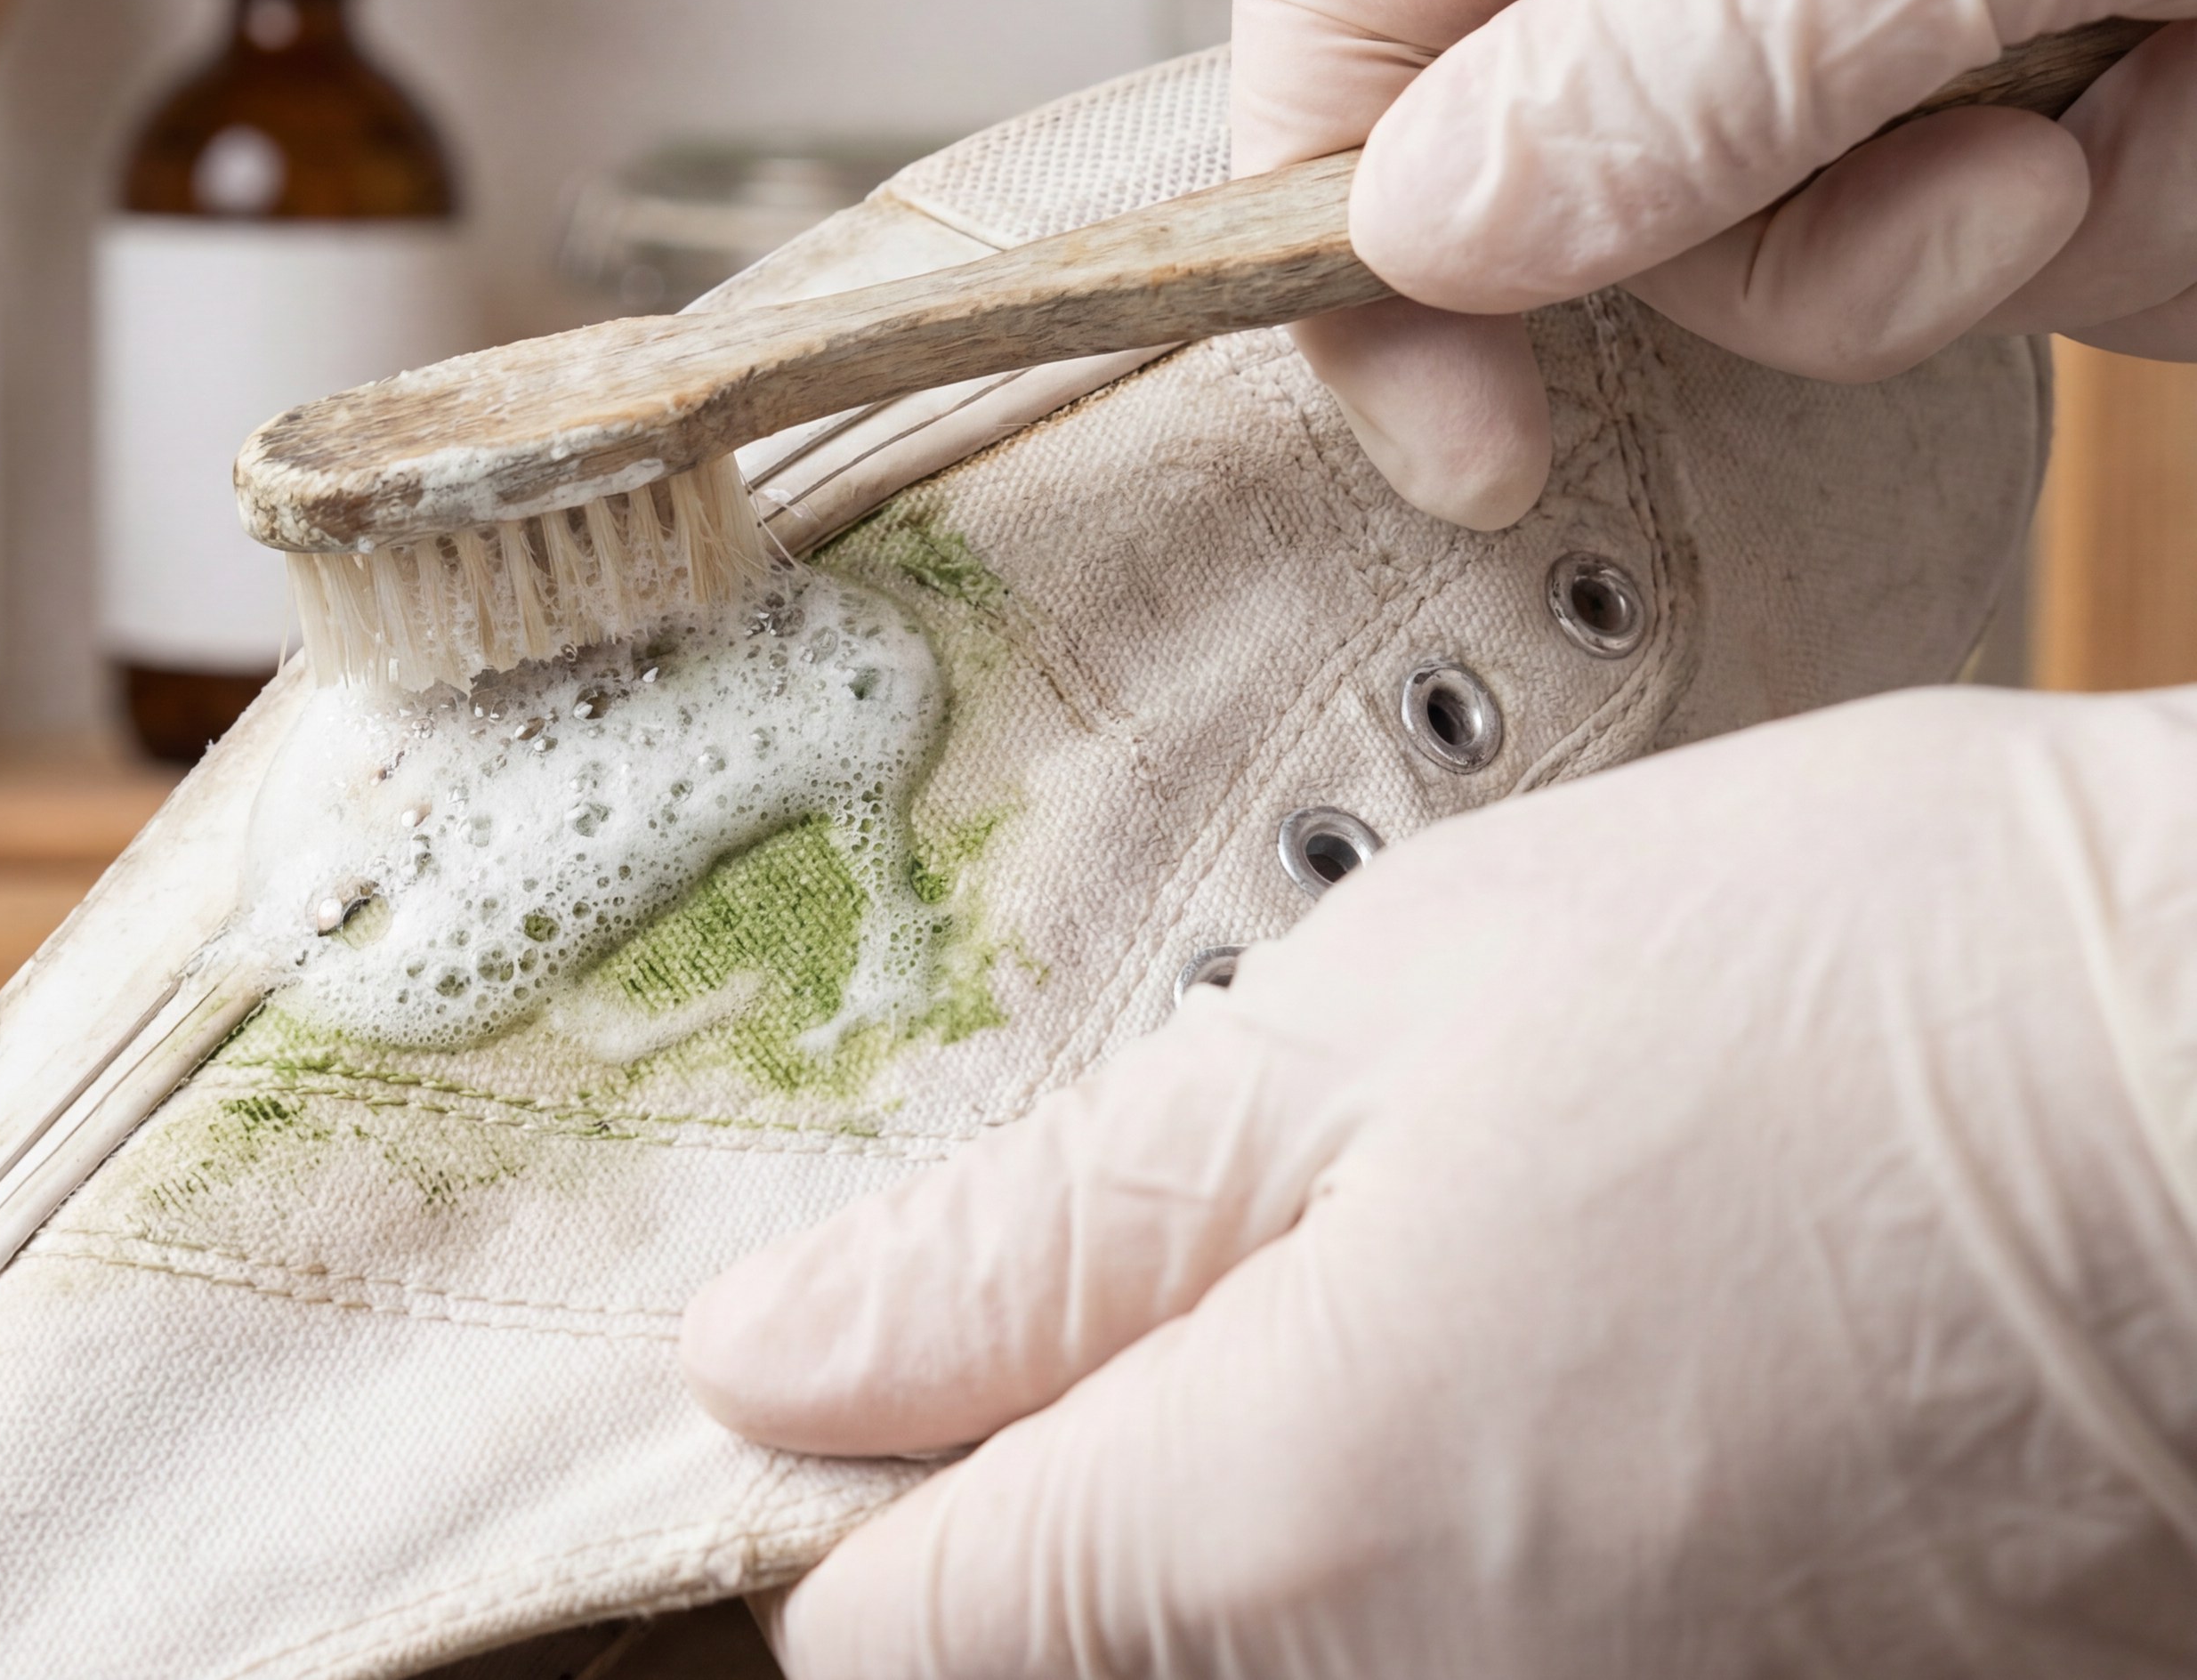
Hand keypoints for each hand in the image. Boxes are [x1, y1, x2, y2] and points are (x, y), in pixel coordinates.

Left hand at [681, 688, 2196, 1678]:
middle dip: (1065, 1507)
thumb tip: (764, 1358)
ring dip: (1271, 1530)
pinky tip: (1581, 1386)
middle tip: (1207, 1271)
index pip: (894, 1636)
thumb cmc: (1841, 993)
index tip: (926, 1340)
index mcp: (1279, 1534)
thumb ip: (1045, 1231)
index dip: (867, 1478)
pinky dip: (1465, 1560)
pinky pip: (1503, 1670)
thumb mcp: (1380, 1017)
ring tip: (1430, 1298)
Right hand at [1235, 0, 2196, 527]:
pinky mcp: (2063, 7)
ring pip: (1841, 223)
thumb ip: (1683, 62)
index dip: (1366, 252)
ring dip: (2050, 221)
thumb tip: (1426, 238)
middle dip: (1820, 242)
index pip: (1344, 20)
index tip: (1492, 452)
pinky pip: (2035, 212)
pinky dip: (2166, 195)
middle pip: (1602, 175)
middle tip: (2011, 192)